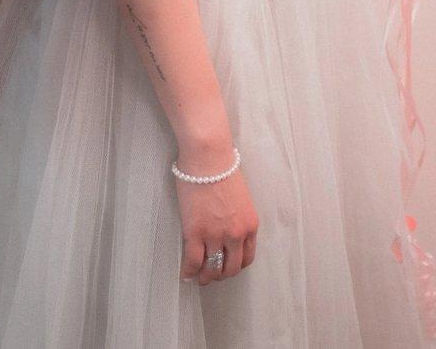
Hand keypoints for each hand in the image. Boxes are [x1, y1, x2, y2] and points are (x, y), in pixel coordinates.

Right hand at [176, 168, 258, 285]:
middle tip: (213, 274)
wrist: (208, 156)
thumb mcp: (240, 196)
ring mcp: (215, 235)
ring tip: (199, 278)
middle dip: (222, 274)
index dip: (236, 265)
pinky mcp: (195, 232)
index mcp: (250, 225)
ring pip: (212, 268)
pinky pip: (193, 260)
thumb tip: (225, 221)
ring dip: (206, 276)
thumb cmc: (221, 166)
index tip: (228, 265)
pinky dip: (189, 271)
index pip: (247, 257)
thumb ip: (237, 214)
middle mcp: (236, 235)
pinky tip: (186, 274)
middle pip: (231, 267)